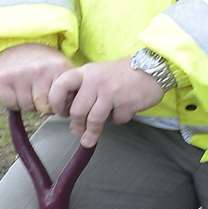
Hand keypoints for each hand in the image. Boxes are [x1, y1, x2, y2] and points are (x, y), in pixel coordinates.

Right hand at [0, 43, 71, 112]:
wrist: (18, 45)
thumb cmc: (43, 64)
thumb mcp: (62, 71)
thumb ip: (71, 90)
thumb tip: (71, 112)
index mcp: (59, 67)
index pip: (59, 103)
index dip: (57, 106)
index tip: (55, 99)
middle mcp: (40, 69)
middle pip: (43, 108)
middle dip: (41, 105)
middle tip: (39, 91)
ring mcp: (20, 73)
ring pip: (27, 107)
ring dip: (27, 103)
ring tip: (28, 89)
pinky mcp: (3, 79)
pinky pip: (11, 104)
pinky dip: (13, 102)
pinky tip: (16, 89)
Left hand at [48, 60, 166, 146]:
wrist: (152, 68)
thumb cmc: (122, 73)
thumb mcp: (98, 72)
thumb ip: (84, 87)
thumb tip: (69, 111)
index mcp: (86, 72)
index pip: (60, 84)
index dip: (55, 101)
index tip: (59, 112)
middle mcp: (96, 81)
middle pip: (77, 110)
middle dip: (76, 125)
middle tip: (76, 131)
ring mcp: (111, 92)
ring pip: (93, 120)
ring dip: (91, 133)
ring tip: (88, 140)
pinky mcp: (125, 103)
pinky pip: (116, 120)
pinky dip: (117, 120)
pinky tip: (122, 112)